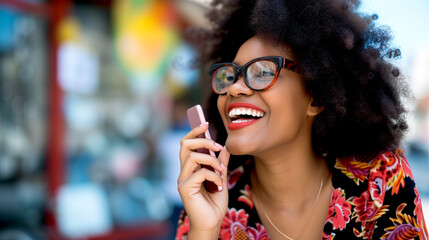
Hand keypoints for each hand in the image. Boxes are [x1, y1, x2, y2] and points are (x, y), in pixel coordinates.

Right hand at [178, 122, 229, 236]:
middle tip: (218, 145)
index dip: (195, 131)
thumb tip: (225, 147)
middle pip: (185, 144)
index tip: (206, 122)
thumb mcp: (221, 179)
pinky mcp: (184, 188)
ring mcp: (183, 179)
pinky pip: (200, 173)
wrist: (212, 223)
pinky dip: (214, 176)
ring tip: (222, 171)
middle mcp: (184, 171)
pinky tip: (219, 186)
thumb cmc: (215, 203)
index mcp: (191, 168)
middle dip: (202, 139)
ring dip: (212, 160)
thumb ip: (221, 163)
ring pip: (192, 156)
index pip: (188, 143)